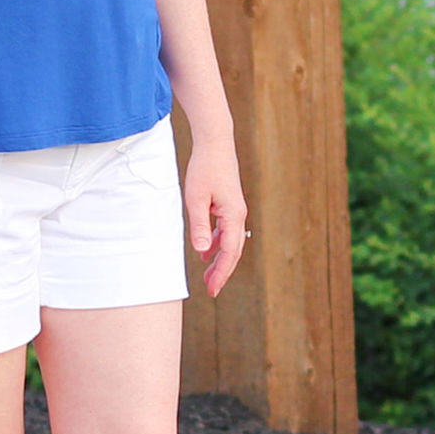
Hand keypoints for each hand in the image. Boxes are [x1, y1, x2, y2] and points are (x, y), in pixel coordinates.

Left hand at [183, 137, 247, 297]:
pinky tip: (205, 251)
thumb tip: (202, 252)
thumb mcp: (196, 198)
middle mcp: (238, 215)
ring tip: (207, 276)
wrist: (215, 143)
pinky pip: (226, 231)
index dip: (221, 273)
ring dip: (219, 259)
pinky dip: (217, 244)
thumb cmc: (204, 168)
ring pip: (230, 242)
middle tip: (211, 290)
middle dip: (222, 272)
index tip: (212, 289)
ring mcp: (235, 210)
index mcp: (233, 216)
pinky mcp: (229, 205)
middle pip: (233, 251)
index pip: (229, 252)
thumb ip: (199, 225)